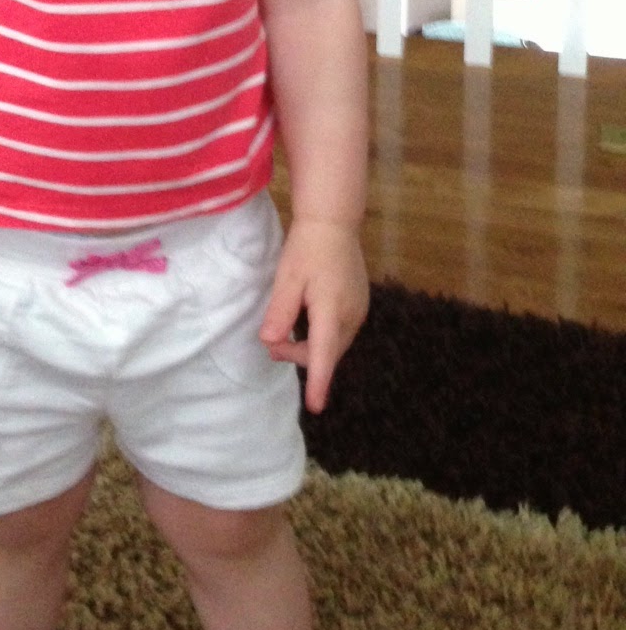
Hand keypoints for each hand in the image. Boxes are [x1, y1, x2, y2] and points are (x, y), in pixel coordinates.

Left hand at [259, 219, 368, 413]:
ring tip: (285, 334)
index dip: (318, 382)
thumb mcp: (287, 277)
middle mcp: (351, 315)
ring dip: (312, 347)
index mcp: (331, 310)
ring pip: (335, 344)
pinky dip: (322, 336)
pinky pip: (340, 331)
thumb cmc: (307, 248)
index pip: (323, 354)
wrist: (333, 222)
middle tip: (273, 346)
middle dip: (301, 356)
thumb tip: (270, 342)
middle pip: (328, 353)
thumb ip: (280, 311)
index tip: (315, 407)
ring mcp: (359, 311)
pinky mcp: (359, 304)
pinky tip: (306, 321)